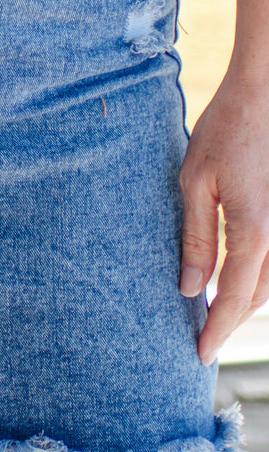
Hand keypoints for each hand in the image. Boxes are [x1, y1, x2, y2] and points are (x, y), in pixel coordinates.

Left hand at [179, 64, 268, 362]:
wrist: (264, 95)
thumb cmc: (225, 132)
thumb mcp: (194, 181)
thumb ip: (195, 238)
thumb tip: (190, 289)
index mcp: (253, 233)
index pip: (232, 299)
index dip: (215, 330)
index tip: (198, 355)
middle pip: (256, 298)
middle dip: (229, 321)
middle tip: (202, 339)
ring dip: (245, 301)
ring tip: (214, 313)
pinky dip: (259, 279)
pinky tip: (237, 278)